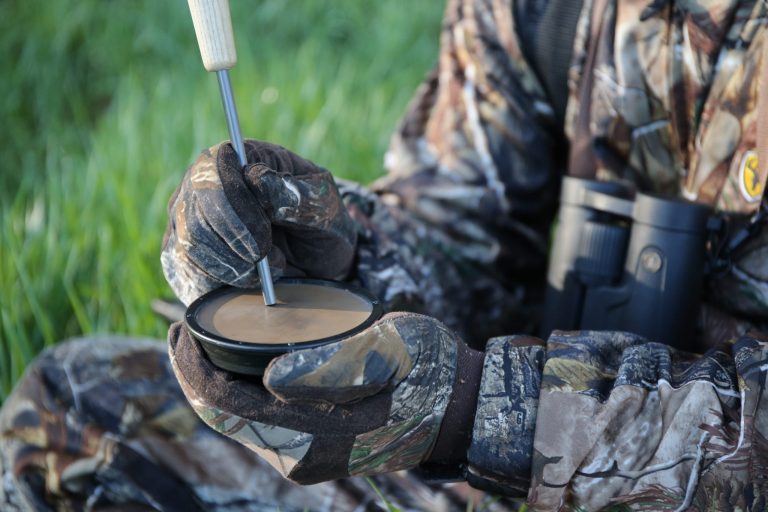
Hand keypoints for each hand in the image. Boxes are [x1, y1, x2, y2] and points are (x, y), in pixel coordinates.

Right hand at [161, 140, 356, 304]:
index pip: (213, 171)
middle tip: (270, 260)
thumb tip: (254, 176)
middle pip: (194, 215)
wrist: (317, 262)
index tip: (263, 240)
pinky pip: (186, 274)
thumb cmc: (319, 223)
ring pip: (189, 247)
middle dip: (235, 246)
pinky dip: (222, 284)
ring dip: (234, 267)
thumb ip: (292, 192)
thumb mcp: (322, 206)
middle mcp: (202, 185)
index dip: (234, 208)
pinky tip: (249, 281)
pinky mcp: (183, 255)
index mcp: (236, 158)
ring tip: (268, 267)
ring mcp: (186, 219)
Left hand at [168, 313, 482, 483]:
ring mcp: (306, 458)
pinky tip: (237, 362)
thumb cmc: (426, 370)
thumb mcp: (386, 354)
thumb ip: (331, 368)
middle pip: (223, 419)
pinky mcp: (313, 449)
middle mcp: (301, 459)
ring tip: (203, 339)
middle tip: (181, 328)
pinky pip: (257, 423)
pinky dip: (237, 392)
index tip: (180, 326)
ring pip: (237, 422)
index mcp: (314, 438)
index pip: (226, 407)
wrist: (458, 405)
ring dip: (214, 382)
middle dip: (194, 374)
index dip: (194, 368)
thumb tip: (270, 379)